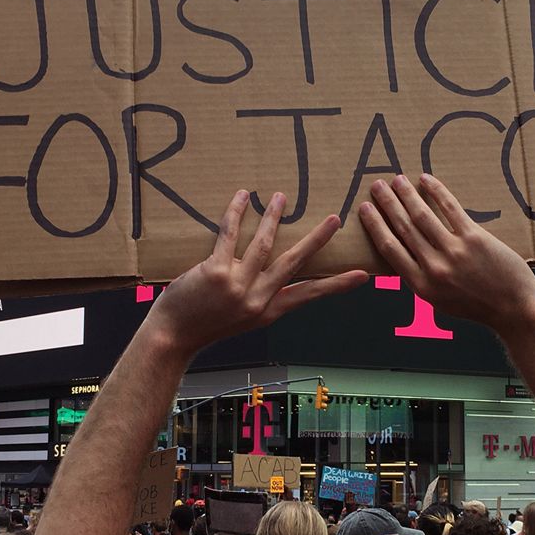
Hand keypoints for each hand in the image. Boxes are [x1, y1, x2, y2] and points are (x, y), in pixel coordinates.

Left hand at [146, 190, 368, 355]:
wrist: (172, 337)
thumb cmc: (204, 325)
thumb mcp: (240, 318)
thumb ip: (257, 295)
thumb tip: (267, 267)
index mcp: (267, 312)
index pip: (309, 295)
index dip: (336, 285)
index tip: (361, 276)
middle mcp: (258, 300)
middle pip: (294, 263)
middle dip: (316, 240)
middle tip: (335, 220)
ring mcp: (238, 286)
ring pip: (263, 244)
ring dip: (274, 217)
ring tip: (282, 197)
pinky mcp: (216, 273)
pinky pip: (229, 234)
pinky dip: (237, 212)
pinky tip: (243, 197)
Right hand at [358, 174, 534, 332]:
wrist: (513, 309)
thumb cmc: (477, 306)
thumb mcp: (439, 301)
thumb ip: (421, 278)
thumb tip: (406, 255)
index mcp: (421, 285)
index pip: (390, 249)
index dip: (375, 226)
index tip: (365, 210)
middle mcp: (433, 267)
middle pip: (403, 228)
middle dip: (387, 204)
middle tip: (377, 186)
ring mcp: (453, 251)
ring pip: (422, 216)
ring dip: (406, 194)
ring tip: (397, 180)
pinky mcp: (474, 238)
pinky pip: (450, 209)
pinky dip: (436, 192)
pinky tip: (426, 180)